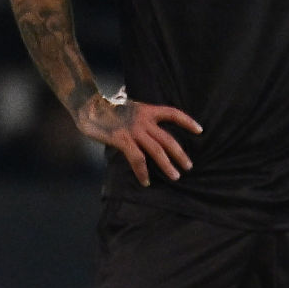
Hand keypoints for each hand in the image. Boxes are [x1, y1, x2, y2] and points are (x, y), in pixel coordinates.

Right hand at [74, 94, 200, 186]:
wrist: (88, 106)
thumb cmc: (107, 108)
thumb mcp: (130, 108)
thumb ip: (142, 118)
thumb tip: (150, 130)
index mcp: (147, 110)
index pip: (173, 113)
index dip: (187, 122)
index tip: (200, 130)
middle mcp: (144, 120)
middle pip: (168, 139)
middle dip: (180, 154)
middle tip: (188, 166)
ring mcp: (134, 130)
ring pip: (157, 150)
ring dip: (167, 165)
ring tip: (176, 176)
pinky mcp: (122, 140)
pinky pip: (137, 159)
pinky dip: (143, 172)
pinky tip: (146, 182)